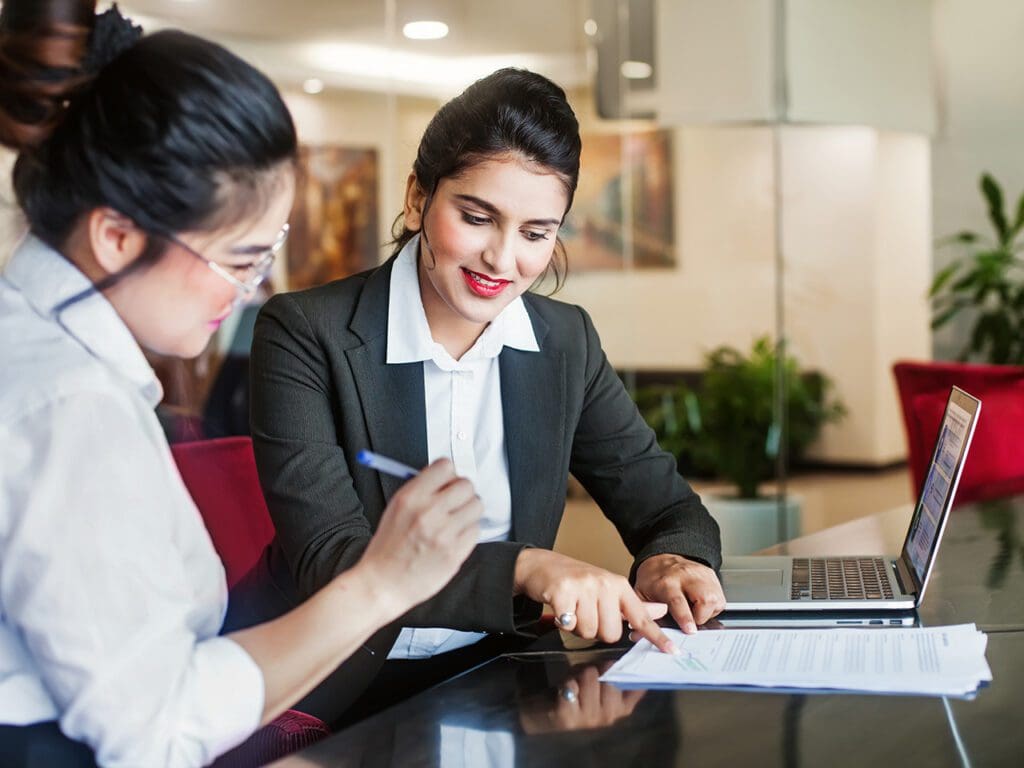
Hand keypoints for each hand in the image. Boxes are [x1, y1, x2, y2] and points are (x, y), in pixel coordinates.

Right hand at [359, 459, 480, 613]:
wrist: (383, 583)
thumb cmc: (388, 548)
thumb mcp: (395, 508)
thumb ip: (420, 490)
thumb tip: (445, 476)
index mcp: (411, 498)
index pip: (445, 467)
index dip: (448, 474)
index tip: (447, 482)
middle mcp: (428, 512)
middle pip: (466, 485)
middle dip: (462, 492)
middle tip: (455, 502)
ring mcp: (444, 533)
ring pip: (476, 506)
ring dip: (468, 511)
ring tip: (454, 522)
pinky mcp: (455, 553)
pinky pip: (476, 531)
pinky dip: (467, 533)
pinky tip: (453, 538)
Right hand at [514, 549, 676, 653]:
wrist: (542, 564)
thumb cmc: (577, 581)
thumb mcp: (609, 589)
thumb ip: (634, 604)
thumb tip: (661, 610)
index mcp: (618, 586)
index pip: (641, 616)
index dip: (656, 635)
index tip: (672, 650)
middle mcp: (604, 584)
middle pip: (610, 633)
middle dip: (596, 630)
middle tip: (585, 613)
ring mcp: (583, 586)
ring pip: (589, 632)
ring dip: (578, 627)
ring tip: (572, 609)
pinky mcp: (562, 591)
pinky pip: (568, 624)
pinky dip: (563, 622)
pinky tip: (560, 609)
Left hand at [519, 662, 645, 733]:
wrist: (543, 716)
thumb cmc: (576, 696)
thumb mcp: (599, 686)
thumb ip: (613, 676)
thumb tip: (624, 660)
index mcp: (621, 709)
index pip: (637, 688)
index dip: (632, 671)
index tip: (624, 662)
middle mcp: (609, 717)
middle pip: (611, 679)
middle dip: (597, 669)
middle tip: (586, 673)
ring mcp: (589, 720)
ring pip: (591, 678)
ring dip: (579, 673)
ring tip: (573, 681)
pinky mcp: (568, 718)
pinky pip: (571, 687)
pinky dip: (566, 682)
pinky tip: (562, 690)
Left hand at [634, 554, 724, 634]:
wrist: (661, 559)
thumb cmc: (652, 580)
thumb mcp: (641, 595)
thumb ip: (645, 613)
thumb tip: (642, 634)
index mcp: (666, 583)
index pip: (678, 601)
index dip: (685, 617)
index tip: (690, 630)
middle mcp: (686, 577)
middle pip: (705, 599)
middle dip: (702, 616)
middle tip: (692, 623)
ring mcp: (701, 575)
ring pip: (715, 599)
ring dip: (707, 613)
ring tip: (695, 612)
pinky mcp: (711, 575)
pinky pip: (719, 598)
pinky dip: (712, 607)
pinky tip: (700, 604)